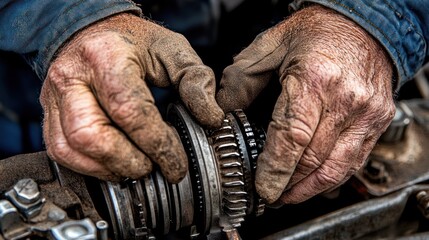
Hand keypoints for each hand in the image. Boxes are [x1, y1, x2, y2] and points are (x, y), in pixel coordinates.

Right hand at [40, 13, 223, 182]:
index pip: (129, 110)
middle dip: (129, 162)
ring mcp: (55, 97)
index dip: (157, 145)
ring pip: (71, 150)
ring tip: (137, 167)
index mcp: (105, 56)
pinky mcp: (50, 114)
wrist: (96, 34)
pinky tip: (116, 164)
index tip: (176, 165)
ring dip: (109, 169)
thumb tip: (210, 120)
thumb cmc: (135, 43)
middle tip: (155, 167)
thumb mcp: (173, 50)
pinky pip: (61, 152)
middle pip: (92, 136)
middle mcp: (71, 77)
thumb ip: (196, 81)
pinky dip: (91, 167)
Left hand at [216, 5, 394, 203]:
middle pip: (314, 159)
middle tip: (269, 194)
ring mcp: (367, 112)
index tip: (263, 188)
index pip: (292, 138)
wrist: (363, 24)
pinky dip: (332, 176)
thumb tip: (222, 112)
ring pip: (337, 167)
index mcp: (316, 78)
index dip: (276, 170)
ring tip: (289, 196)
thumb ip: (241, 80)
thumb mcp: (269, 45)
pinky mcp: (379, 120)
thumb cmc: (318, 32)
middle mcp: (347, 99)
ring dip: (310, 188)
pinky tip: (314, 181)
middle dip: (289, 184)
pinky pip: (355, 159)